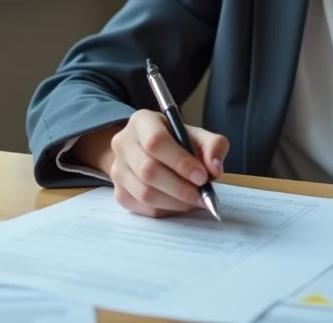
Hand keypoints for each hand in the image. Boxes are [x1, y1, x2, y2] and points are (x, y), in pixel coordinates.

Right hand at [72, 110, 229, 217]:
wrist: (147, 152)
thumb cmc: (175, 142)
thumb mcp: (196, 135)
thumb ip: (212, 146)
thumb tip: (214, 169)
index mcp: (142, 121)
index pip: (156, 141)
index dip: (180, 162)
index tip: (202, 177)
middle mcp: (123, 143)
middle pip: (148, 170)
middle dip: (181, 188)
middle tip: (202, 195)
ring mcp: (117, 169)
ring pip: (145, 193)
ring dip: (175, 202)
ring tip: (195, 201)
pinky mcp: (119, 193)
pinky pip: (143, 208)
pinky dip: (166, 210)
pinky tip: (180, 204)